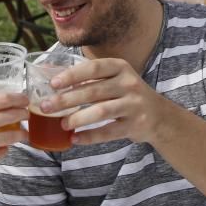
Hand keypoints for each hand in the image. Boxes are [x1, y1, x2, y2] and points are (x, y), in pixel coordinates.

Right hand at [0, 93, 28, 186]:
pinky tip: (3, 147)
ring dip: (20, 134)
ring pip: (9, 136)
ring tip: (23, 134)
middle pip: (9, 116)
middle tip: (28, 115)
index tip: (25, 99)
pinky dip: (4, 149)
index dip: (18, 98)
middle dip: (23, 114)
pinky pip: (0, 153)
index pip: (1, 99)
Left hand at [39, 58, 162, 145]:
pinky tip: (75, 138)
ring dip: (78, 118)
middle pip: (93, 91)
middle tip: (46, 107)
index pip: (93, 68)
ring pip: (101, 111)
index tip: (53, 83)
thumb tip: (51, 77)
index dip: (72, 75)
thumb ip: (90, 77)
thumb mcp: (115, 78)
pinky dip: (90, 136)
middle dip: (66, 100)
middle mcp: (128, 83)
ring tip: (62, 124)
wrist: (159, 115)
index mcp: (120, 67)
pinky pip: (109, 132)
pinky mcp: (135, 125)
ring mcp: (134, 104)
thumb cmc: (127, 94)